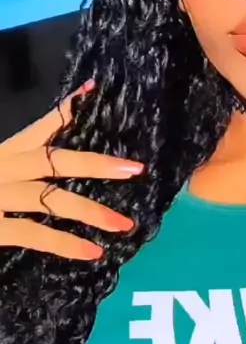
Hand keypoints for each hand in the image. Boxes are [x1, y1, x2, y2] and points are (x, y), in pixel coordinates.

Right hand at [0, 81, 143, 259]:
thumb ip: (18, 156)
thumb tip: (42, 160)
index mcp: (1, 151)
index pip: (39, 126)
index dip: (67, 110)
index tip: (93, 90)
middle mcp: (2, 168)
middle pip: (56, 161)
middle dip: (97, 164)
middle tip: (134, 169)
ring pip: (52, 201)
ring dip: (92, 212)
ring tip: (125, 224)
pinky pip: (34, 235)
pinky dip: (65, 245)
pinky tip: (92, 253)